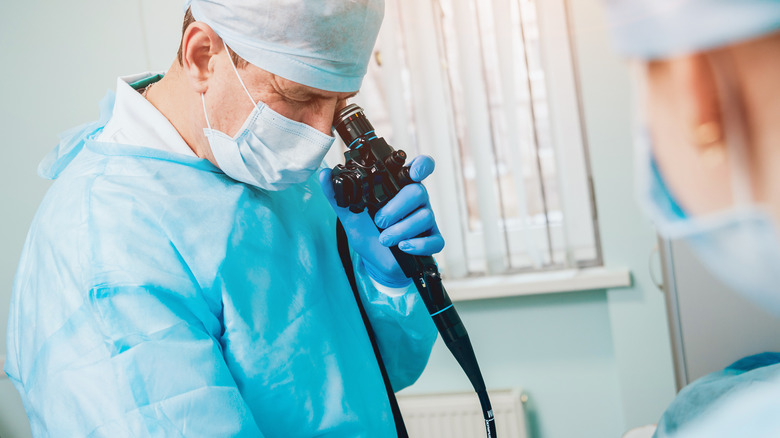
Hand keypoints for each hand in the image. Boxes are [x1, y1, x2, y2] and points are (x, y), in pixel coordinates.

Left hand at [319, 155, 444, 286]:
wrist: (374, 261)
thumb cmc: (367, 233)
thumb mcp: (349, 213)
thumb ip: (337, 194)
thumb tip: (324, 174)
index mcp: (399, 188)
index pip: (420, 168)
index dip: (422, 166)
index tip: (413, 173)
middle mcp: (416, 201)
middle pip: (418, 191)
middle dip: (396, 207)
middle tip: (379, 221)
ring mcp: (426, 220)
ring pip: (424, 216)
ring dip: (401, 229)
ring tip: (384, 239)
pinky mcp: (431, 240)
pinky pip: (434, 240)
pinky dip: (418, 244)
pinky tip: (403, 247)